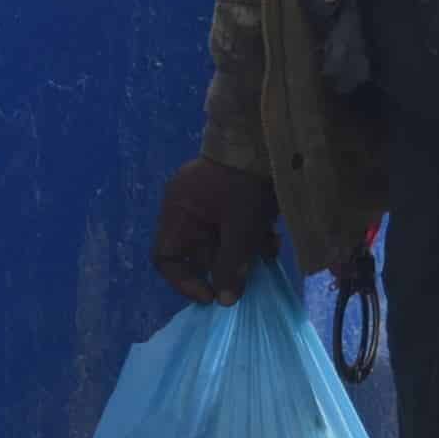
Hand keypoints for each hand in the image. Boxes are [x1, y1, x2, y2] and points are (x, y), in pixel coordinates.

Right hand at [150, 157, 275, 305]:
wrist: (265, 137)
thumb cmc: (244, 180)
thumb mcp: (240, 225)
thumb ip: (231, 263)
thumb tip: (225, 300)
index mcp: (178, 212)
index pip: (166, 258)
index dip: (184, 282)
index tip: (211, 295)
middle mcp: (189, 210)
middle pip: (201, 254)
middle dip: (227, 266)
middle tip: (252, 273)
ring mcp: (209, 204)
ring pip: (223, 243)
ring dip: (245, 253)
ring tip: (268, 248)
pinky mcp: (230, 200)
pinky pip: (235, 229)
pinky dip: (252, 237)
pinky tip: (272, 236)